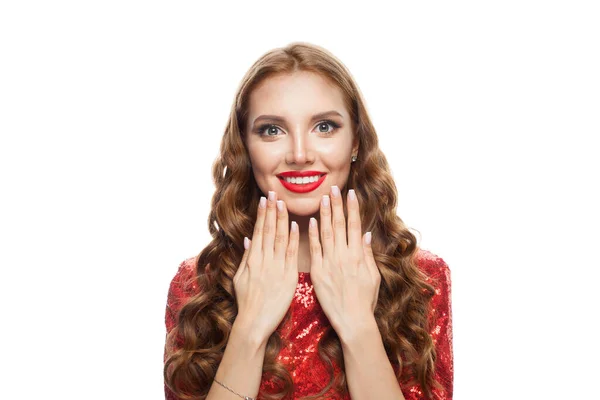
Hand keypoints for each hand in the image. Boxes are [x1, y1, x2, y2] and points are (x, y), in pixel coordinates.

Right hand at [232, 191, 298, 343]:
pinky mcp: (287, 276)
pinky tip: (295, 226)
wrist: (254, 322)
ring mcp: (275, 267)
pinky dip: (292, 239)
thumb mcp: (240, 278)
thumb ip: (246, 257)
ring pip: (279, 238)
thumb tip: (248, 239)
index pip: (258, 231)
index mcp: (252, 259)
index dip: (262, 214)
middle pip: (268, 230)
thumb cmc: (247, 302)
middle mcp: (263, 260)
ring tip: (283, 203)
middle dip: (272, 210)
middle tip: (274, 193)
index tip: (265, 199)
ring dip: (281, 219)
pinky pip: (290, 254)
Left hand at [308, 186, 380, 339]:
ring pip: (326, 233)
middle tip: (333, 188)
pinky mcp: (318, 272)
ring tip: (322, 199)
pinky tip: (310, 222)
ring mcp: (330, 263)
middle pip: (340, 225)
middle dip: (337, 205)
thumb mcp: (373, 276)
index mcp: (358, 255)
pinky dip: (312, 235)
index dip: (352, 208)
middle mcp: (344, 255)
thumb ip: (368, 254)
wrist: (353, 320)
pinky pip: (314, 250)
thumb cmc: (365, 300)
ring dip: (324, 214)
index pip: (355, 225)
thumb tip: (367, 235)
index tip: (350, 194)